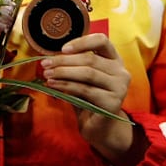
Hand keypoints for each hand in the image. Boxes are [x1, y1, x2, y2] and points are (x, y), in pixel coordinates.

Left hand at [40, 33, 134, 160]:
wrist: (98, 125)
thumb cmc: (87, 96)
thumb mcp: (80, 76)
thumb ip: (73, 64)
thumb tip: (50, 57)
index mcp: (114, 59)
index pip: (102, 41)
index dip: (82, 42)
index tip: (63, 48)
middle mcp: (121, 71)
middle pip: (90, 59)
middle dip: (63, 60)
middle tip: (45, 63)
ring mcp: (120, 87)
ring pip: (87, 73)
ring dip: (63, 72)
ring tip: (47, 74)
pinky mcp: (114, 102)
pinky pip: (85, 90)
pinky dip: (66, 86)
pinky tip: (53, 85)